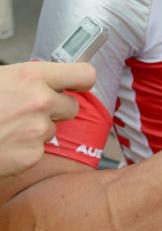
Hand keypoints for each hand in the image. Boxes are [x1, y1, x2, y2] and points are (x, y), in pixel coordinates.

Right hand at [0, 61, 95, 176]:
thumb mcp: (1, 78)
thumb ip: (28, 79)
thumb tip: (45, 82)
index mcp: (32, 76)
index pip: (83, 74)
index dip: (82, 80)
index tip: (79, 84)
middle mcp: (41, 101)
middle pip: (72, 106)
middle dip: (56, 109)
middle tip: (31, 110)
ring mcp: (38, 130)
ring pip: (53, 130)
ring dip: (37, 129)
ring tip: (9, 127)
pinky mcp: (32, 155)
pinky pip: (38, 150)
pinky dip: (25, 150)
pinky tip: (5, 144)